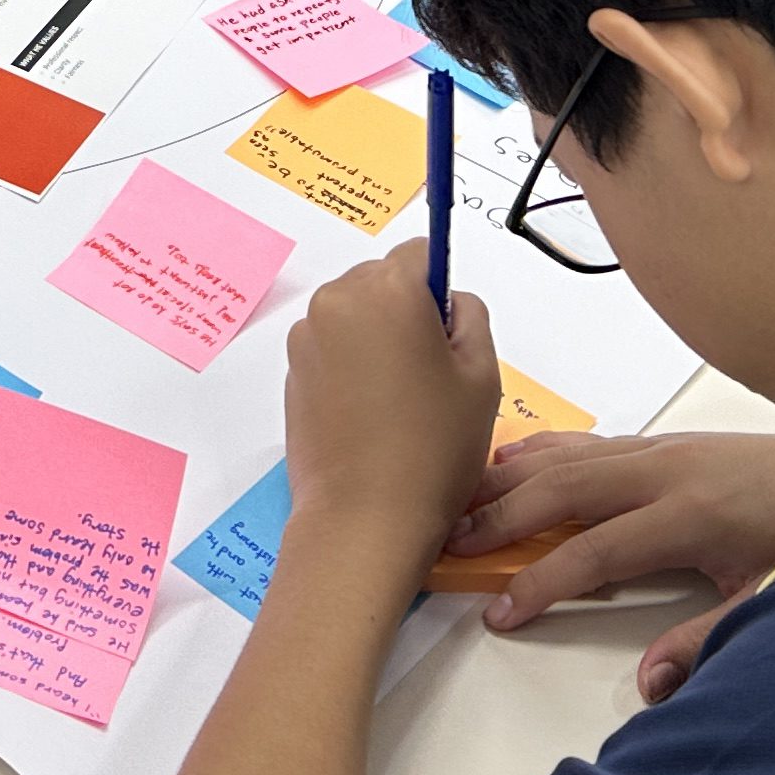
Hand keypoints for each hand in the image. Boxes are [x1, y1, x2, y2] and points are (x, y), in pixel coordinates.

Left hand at [283, 245, 500, 567]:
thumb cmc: (433, 447)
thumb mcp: (483, 376)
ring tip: (400, 404)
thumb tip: (449, 301)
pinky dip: (352, 366)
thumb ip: (471, 317)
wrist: (365, 519)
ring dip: (378, 340)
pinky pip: (332, 348)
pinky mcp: (291, 372)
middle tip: (431, 377)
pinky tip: (370, 416)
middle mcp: (337, 300)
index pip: (420, 255)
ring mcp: (307, 337)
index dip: (441, 292)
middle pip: (383, 282)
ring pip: (356, 315)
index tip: (449, 339)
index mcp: (386, 289)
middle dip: (408, 313)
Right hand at [446, 429, 774, 696]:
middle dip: (503, 516)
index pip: (594, 552)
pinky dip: (545, 449)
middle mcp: (666, 471)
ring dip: (513, 475)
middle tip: (449, 542)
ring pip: (571, 456)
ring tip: (460, 495)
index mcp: (689, 516)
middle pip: (565, 489)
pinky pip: (592, 442)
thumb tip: (648, 683)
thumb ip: (706, 641)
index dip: (542, 582)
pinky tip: (515, 456)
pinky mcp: (670, 442)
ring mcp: (665, 449)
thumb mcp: (772, 600)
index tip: (499, 611)